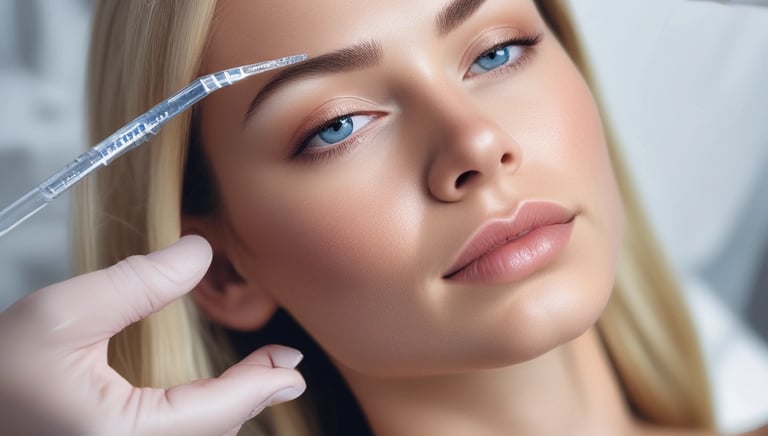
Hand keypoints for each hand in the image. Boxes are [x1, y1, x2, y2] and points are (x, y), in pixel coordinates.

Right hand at [0, 235, 304, 435]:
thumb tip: (197, 253)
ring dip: (230, 411)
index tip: (290, 364)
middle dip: (252, 399)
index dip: (260, 385)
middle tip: (284, 369)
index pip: (216, 412)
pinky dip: (200, 421)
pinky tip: (208, 401)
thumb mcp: (61, 315)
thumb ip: (137, 284)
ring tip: (259, 380)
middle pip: (213, 433)